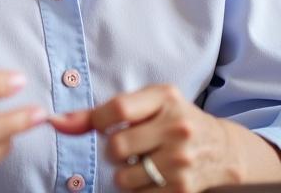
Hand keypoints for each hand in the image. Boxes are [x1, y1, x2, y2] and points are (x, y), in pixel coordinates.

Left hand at [51, 85, 240, 190]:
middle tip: (124, 148)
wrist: (224, 149)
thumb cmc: (173, 119)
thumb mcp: (147, 103)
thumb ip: (102, 111)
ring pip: (125, 176)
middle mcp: (176, 126)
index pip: (117, 108)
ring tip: (138, 163)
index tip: (100, 126)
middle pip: (117, 146)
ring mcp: (182, 159)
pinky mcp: (185, 189)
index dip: (97, 121)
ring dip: (123, 173)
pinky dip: (137, 189)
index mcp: (164, 97)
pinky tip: (151, 177)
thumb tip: (56, 121)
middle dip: (112, 151)